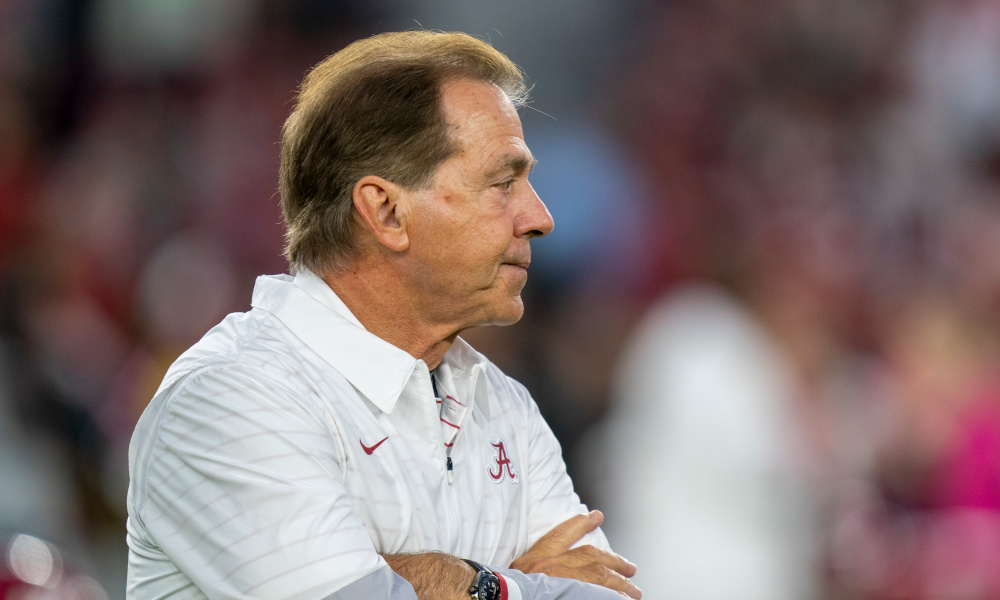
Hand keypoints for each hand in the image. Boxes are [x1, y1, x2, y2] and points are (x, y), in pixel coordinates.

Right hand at [510, 510, 640, 598]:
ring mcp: (561, 582)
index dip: (580, 524)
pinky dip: (611, 596)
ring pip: (599, 576)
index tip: (596, 516)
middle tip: (630, 567)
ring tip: (633, 592)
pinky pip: (596, 594)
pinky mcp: (569, 593)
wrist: (500, 597)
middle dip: (613, 560)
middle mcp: (549, 568)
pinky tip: (622, 599)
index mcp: (535, 561)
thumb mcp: (516, 577)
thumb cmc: (507, 591)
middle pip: (589, 556)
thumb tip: (550, 574)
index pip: (561, 535)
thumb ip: (534, 571)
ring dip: (619, 583)